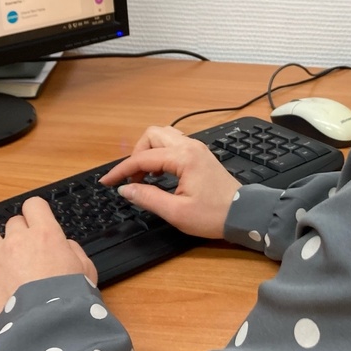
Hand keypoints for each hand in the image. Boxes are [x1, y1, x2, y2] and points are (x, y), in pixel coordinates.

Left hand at [0, 197, 97, 325]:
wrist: (47, 324)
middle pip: (12, 221)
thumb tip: (63, 244)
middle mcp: (18, 239)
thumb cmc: (68, 299)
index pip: (34, 205)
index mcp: (46, 234)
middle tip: (23, 249)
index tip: (36, 223)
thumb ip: (73, 251)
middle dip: (17, 232)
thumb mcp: (86, 270)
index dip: (35, 213)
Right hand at [101, 125, 240, 239]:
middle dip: (136, 154)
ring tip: (145, 176)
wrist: (243, 214)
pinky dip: (160, 154)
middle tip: (132, 178)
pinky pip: (173, 144)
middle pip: (152, 135)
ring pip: (163, 136)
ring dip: (149, 152)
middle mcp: (190, 146)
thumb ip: (147, 198)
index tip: (107, 182)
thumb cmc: (213, 215)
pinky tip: (159, 174)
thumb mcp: (176, 212)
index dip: (121, 170)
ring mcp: (197, 148)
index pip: (142, 158)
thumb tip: (125, 189)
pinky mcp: (200, 155)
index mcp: (184, 158)